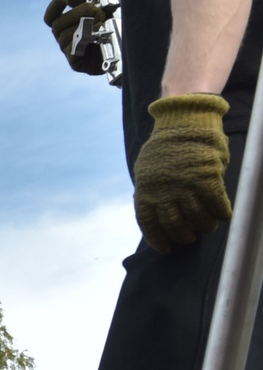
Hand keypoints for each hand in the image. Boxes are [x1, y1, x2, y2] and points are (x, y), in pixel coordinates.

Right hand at [44, 0, 113, 73]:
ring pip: (64, 36)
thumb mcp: (93, 9)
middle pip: (57, 25)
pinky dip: (84, 41)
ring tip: (100, 22)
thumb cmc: (106, 29)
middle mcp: (64, 38)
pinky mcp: (75, 63)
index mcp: (66, 25)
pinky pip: (72, 51)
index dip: (53, 7)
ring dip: (83, 26)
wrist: (123, 51)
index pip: (51, 17)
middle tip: (94, 9)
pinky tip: (97, 35)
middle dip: (76, 14)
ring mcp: (68, 51)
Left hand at [134, 93, 231, 251]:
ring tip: (207, 227)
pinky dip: (221, 212)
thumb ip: (154, 190)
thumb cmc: (168, 146)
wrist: (183, 121)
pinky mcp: (206, 178)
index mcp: (146, 190)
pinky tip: (224, 215)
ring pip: (197, 217)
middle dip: (184, 235)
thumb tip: (160, 210)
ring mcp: (185, 185)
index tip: (166, 249)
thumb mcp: (149, 169)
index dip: (158, 239)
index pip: (149, 223)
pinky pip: (216, 204)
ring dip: (204, 226)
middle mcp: (163, 191)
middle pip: (174, 224)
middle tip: (191, 237)